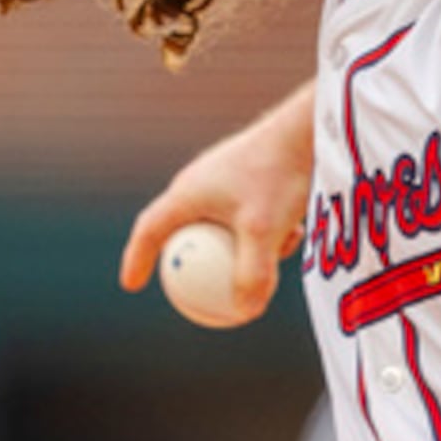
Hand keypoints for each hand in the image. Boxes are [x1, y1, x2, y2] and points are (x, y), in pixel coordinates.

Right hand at [120, 83, 315, 304]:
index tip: (132, 285)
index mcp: (188, 192)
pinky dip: (263, 231)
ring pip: (222, 225)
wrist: (308, 128)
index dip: (136, 259)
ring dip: (238, 248)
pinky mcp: (253, 175)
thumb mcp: (264, 231)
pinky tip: (295, 238)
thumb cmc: (279, 174)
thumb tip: (245, 312)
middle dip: (191, 261)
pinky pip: (247, 213)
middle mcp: (201, 183)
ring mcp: (227, 178)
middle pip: (184, 230)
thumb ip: (253, 274)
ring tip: (266, 265)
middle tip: (193, 289)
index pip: (149, 230)